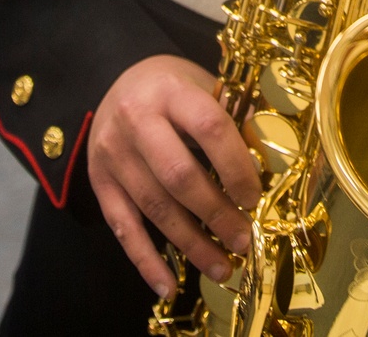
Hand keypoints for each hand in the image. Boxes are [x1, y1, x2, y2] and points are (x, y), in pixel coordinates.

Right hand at [88, 55, 261, 298]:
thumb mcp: (201, 85)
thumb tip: (268, 159)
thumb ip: (232, 117)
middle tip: (243, 239)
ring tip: (222, 267)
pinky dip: (145, 260)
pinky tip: (167, 285)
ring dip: (191, 243)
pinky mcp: (99, 181)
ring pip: (154, 207)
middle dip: (215, 213)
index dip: (235, 165)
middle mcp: (136, 120)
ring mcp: (113, 153)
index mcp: (170, 91)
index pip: (209, 126)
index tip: (254, 196)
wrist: (118, 81)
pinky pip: (122, 227)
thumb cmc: (171, 88)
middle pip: (178, 174)